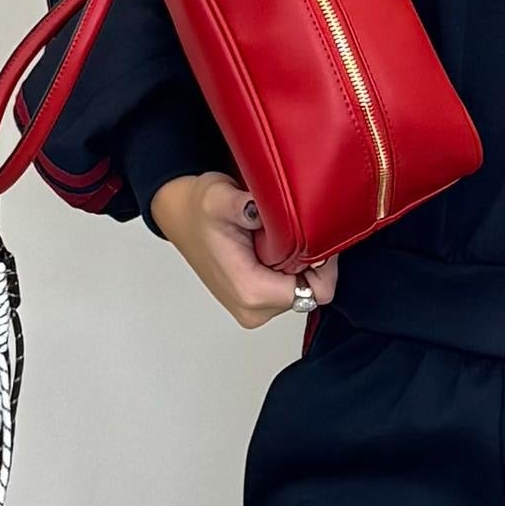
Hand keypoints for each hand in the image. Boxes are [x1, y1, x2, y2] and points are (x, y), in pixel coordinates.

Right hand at [153, 173, 338, 332]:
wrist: (181, 215)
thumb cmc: (198, 208)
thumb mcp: (218, 197)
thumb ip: (241, 205)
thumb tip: (260, 210)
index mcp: (250, 292)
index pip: (317, 290)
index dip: (323, 261)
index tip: (314, 234)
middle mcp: (253, 309)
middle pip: (312, 291)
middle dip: (309, 261)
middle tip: (288, 232)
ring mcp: (254, 309)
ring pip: (303, 289)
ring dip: (297, 263)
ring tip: (273, 237)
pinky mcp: (255, 303)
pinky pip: (290, 288)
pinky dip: (288, 267)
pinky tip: (271, 247)